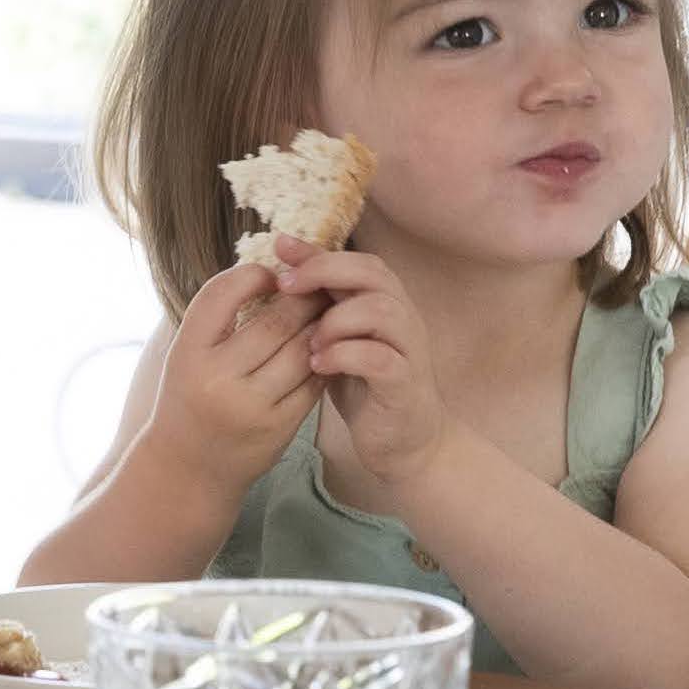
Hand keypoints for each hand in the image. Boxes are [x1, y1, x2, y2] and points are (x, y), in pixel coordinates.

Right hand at [141, 260, 324, 496]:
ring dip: (320, 325)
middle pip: (275, 322)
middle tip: (316, 282)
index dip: (252, 275)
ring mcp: (252, 407)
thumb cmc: (189, 395)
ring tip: (327, 309)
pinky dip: (324, 357)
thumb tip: (270, 268)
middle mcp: (218, 380)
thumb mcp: (187, 352)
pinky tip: (326, 345)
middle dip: (302, 297)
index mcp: (187, 353)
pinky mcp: (281, 428)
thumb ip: (219, 314)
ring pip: (303, 350)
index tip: (269, 274)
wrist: (188, 467)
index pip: (222, 294)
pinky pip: (314, 382)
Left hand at [273, 238, 450, 479]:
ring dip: (336, 320)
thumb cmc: (364, 385)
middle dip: (325, 272)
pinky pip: (380, 358)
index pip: (357, 259)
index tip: (279, 248)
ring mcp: (409, 349)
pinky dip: (345, 356)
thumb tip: (280, 271)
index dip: (319, 252)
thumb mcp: (337, 340)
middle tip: (286, 286)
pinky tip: (319, 366)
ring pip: (382, 311)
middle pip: (373, 273)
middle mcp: (402, 317)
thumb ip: (321, 307)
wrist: (403, 440)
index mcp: (384, 301)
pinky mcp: (405, 384)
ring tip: (308, 341)